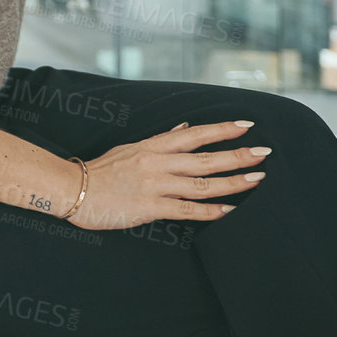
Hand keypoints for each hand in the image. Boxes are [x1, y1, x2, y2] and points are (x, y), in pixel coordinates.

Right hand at [65, 120, 269, 230]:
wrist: (71, 189)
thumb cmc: (99, 171)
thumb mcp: (129, 148)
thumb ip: (159, 141)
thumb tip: (184, 127)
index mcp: (151, 146)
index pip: (194, 134)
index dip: (221, 129)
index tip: (246, 125)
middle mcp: (156, 162)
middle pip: (205, 157)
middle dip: (237, 155)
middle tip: (265, 153)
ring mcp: (154, 184)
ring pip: (202, 183)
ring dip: (233, 181)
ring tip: (257, 178)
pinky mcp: (149, 207)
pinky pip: (187, 209)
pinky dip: (211, 211)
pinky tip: (229, 210)